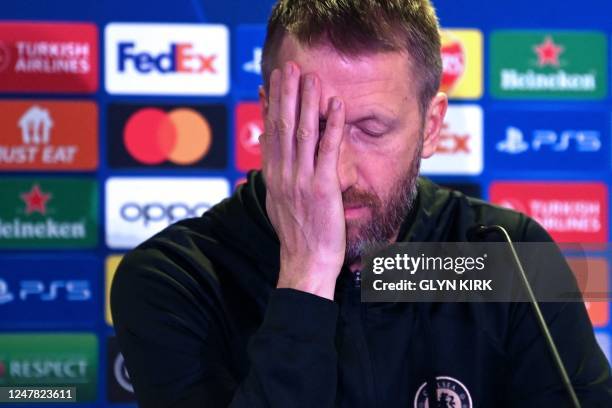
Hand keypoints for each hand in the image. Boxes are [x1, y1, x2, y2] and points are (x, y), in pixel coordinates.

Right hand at [260, 61, 345, 299]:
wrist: (305, 262)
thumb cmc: (296, 235)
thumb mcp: (278, 202)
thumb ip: (274, 174)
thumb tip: (269, 150)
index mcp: (273, 176)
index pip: (270, 133)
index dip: (271, 105)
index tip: (272, 82)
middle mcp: (284, 174)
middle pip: (283, 126)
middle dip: (286, 94)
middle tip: (289, 67)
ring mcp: (302, 180)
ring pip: (303, 133)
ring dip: (307, 102)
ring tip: (311, 77)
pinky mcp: (323, 188)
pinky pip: (328, 151)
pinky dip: (332, 126)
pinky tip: (336, 106)